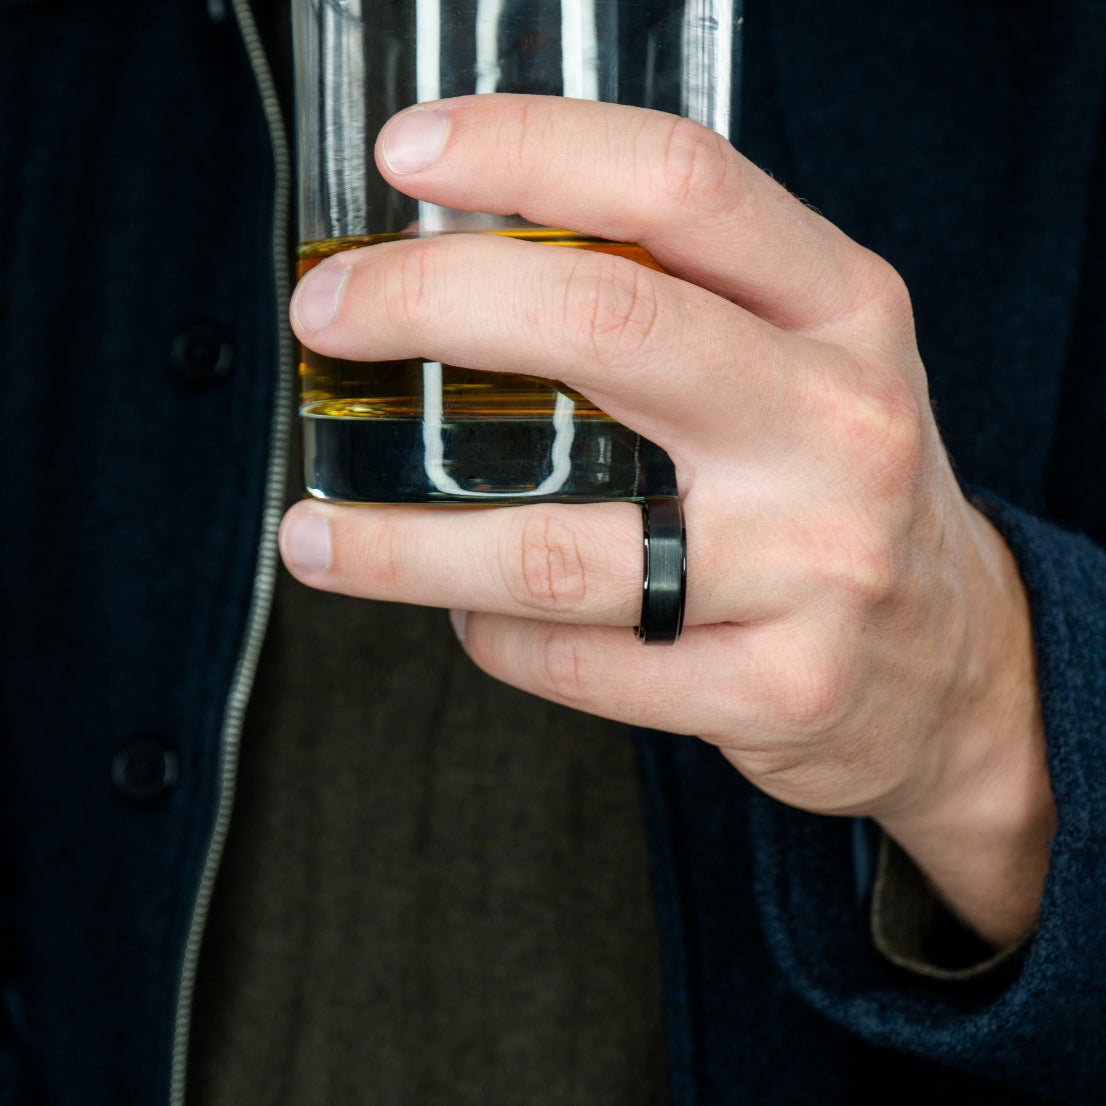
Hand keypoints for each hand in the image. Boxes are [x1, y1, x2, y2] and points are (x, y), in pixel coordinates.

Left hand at [281, 95, 1052, 946]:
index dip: (527, 148)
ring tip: (318, 535)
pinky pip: (576, 664)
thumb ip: (684, 299)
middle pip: (603, 327)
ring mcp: (811, 570)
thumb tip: (471, 260)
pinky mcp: (773, 689)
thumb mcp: (809, 358)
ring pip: (555, 548)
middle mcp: (836, 428)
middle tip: (328, 317)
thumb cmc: (838, 484)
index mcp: (844, 312)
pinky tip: (470, 614)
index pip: (679, 183)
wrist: (953, 659)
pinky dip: (488, 634)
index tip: (407, 156)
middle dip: (426, 305)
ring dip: (402, 542)